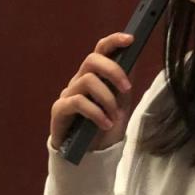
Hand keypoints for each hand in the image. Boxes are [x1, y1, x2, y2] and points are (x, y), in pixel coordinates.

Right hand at [50, 33, 134, 151]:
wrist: (90, 154)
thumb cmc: (104, 126)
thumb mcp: (120, 103)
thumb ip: (123, 83)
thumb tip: (134, 59)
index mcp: (94, 75)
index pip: (101, 50)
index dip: (113, 41)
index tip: (130, 40)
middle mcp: (79, 80)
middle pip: (92, 60)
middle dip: (113, 71)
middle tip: (127, 89)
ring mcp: (68, 93)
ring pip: (88, 81)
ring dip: (107, 99)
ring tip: (113, 116)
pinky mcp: (59, 109)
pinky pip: (78, 102)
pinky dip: (96, 113)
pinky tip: (105, 124)